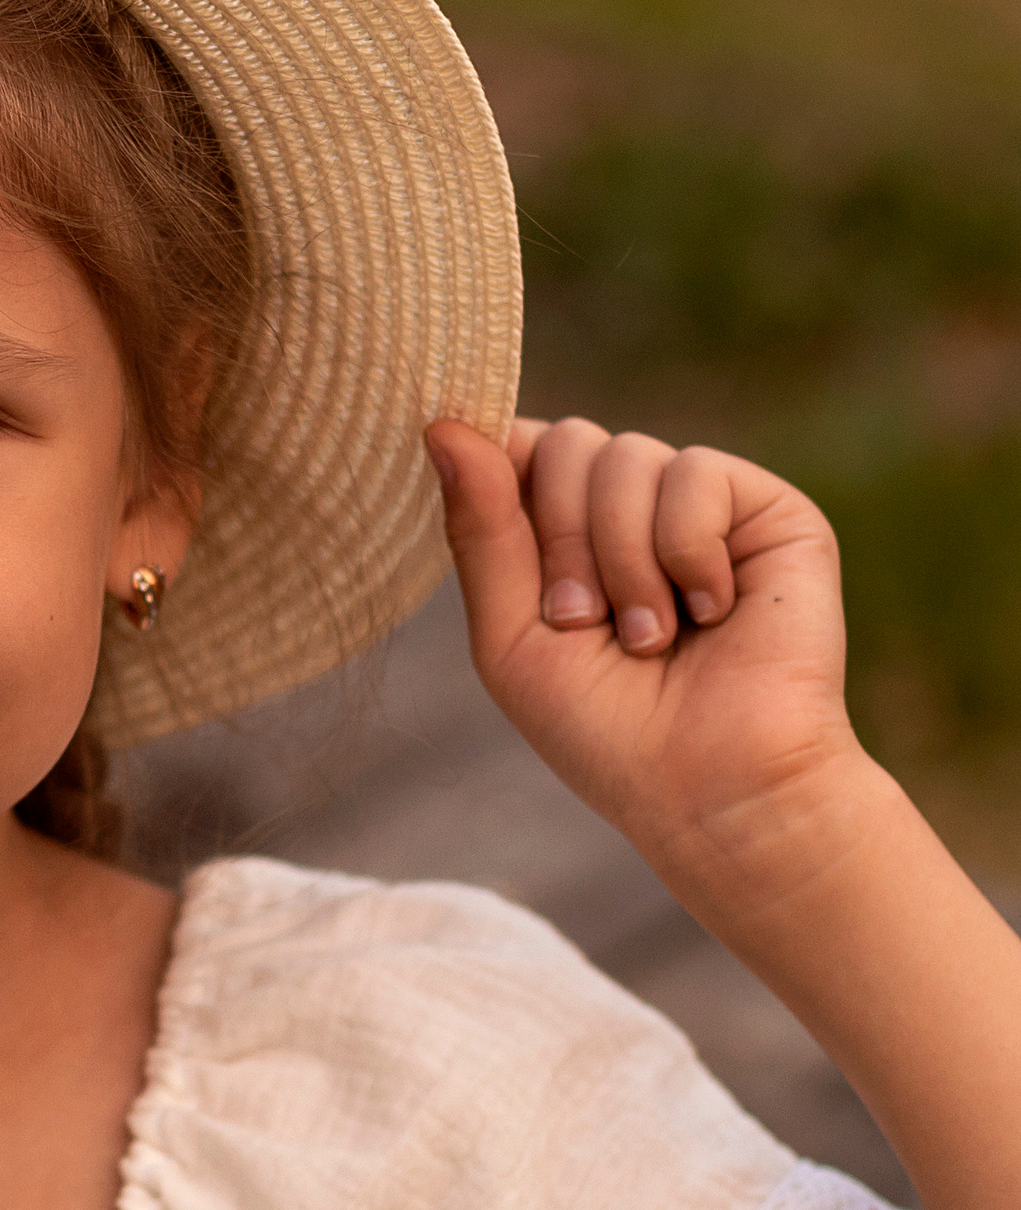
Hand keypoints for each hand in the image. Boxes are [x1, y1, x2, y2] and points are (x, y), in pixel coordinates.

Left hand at [427, 416, 861, 884]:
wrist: (717, 787)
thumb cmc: (605, 728)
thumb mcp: (510, 634)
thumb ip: (479, 528)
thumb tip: (442, 422)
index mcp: (560, 532)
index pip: (511, 444)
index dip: (502, 479)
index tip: (514, 553)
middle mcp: (626, 507)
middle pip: (563, 441)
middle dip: (561, 540)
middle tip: (585, 622)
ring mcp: (696, 504)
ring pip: (623, 454)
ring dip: (622, 561)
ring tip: (649, 637)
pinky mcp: (768, 510)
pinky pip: (694, 471)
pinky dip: (686, 550)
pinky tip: (712, 611)